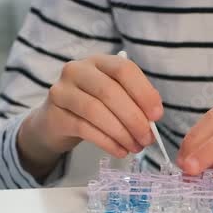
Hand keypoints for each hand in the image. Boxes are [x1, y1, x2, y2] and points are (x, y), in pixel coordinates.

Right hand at [17, 54, 162, 178]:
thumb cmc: (93, 107)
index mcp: (99, 62)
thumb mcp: (115, 98)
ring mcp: (63, 91)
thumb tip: (153, 118)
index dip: (143, 92)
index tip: (157, 115)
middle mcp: (78, 70)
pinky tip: (120, 150)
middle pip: (109, 91)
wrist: (57, 122)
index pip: (123, 69)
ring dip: (121, 133)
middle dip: (134, 118)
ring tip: (135, 147)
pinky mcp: (55, 115)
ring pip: (95, 111)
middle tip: (147, 138)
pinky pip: (84, 129)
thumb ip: (134, 102)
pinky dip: (107, 142)